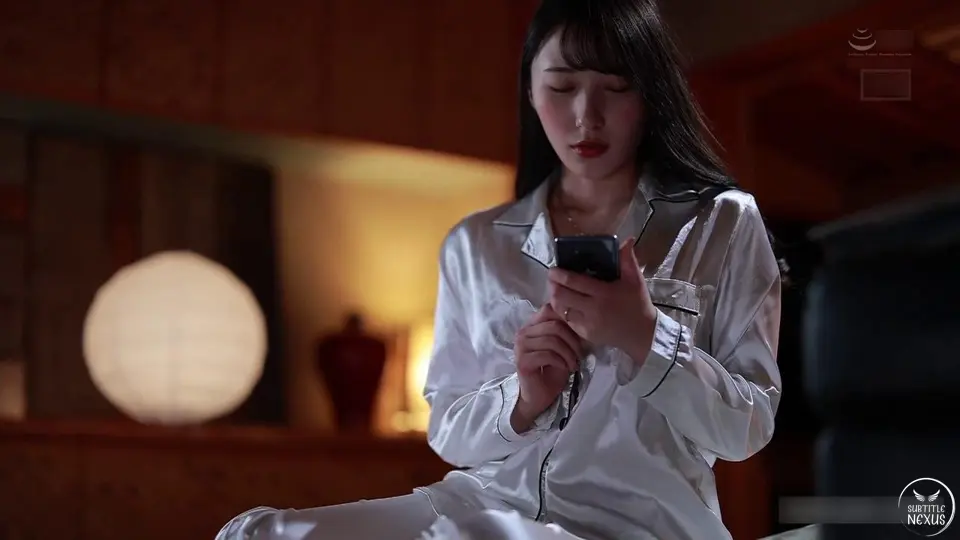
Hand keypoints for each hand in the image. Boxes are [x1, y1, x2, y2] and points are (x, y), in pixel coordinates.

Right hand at [512, 303, 582, 431]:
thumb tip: (582, 319)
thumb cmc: (552, 371)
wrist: (539, 396)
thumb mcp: (562, 347)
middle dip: (573, 340)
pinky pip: (547, 355)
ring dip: (568, 353)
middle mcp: (523, 332)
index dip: (568, 319)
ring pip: (552, 340)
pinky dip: (561, 361)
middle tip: (580, 355)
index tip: (580, 335)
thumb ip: (565, 331)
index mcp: (532, 325)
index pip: (549, 309)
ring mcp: (520, 346)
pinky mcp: (522, 361)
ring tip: (574, 364)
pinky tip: (566, 368)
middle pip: (554, 325)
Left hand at [548, 237, 657, 362]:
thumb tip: (626, 240)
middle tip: (552, 278)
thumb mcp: (635, 280)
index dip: (559, 274)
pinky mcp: (585, 335)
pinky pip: (567, 320)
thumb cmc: (637, 303)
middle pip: (561, 295)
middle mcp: (593, 309)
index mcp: (604, 293)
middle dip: (553, 285)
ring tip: (556, 289)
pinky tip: (565, 303)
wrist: (642, 333)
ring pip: (560, 309)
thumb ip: (628, 259)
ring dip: (555, 297)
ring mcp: (587, 324)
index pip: (573, 282)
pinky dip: (562, 310)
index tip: (553, 269)